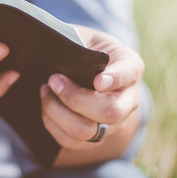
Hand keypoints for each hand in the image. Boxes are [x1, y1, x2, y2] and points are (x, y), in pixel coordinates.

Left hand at [39, 25, 143, 152]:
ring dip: (59, 113)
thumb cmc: (89, 49)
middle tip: (53, 79)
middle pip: (110, 112)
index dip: (115, 79)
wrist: (96, 72)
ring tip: (45, 90)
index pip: (129, 73)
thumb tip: (57, 45)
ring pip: (88, 131)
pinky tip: (45, 105)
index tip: (97, 80)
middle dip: (75, 98)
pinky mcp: (95, 137)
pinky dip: (52, 124)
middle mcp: (129, 99)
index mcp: (131, 66)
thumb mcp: (89, 36)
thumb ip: (78, 40)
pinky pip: (72, 141)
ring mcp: (114, 123)